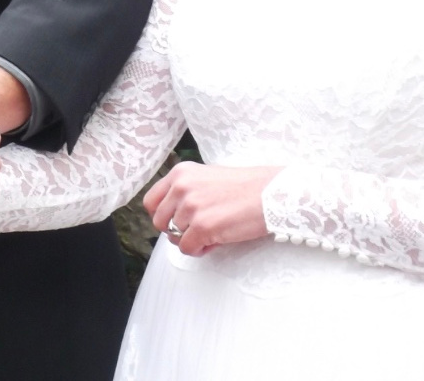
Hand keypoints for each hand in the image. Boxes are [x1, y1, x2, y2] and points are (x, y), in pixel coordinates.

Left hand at [143, 161, 281, 256]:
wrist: (272, 193)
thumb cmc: (246, 187)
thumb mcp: (208, 178)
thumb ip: (187, 192)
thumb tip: (172, 217)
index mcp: (180, 173)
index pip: (151, 202)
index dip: (161, 216)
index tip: (176, 222)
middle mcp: (181, 187)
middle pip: (159, 221)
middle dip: (175, 231)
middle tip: (196, 232)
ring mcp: (191, 207)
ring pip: (173, 237)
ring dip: (189, 241)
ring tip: (210, 235)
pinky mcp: (203, 226)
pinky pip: (186, 248)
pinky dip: (198, 250)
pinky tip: (214, 242)